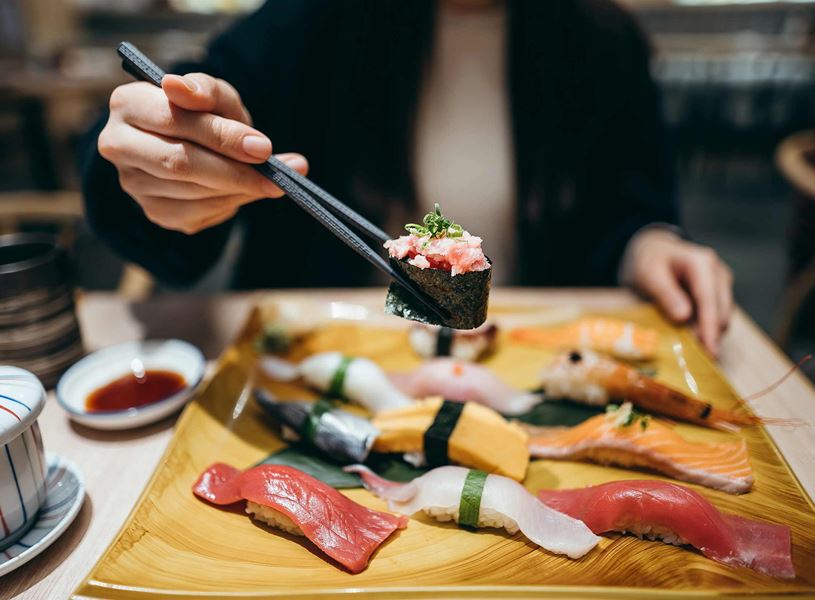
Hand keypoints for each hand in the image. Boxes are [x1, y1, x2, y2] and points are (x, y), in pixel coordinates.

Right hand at [98, 73, 307, 233]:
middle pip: (179, 162)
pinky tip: (245, 191)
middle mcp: (118, 145)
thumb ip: (204, 89)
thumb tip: (180, 87)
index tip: (263, 147)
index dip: (221, 135)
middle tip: (276, 176)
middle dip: (234, 170)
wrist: (195, 144)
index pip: (174, 120)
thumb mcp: (213, 94)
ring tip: (270, 181)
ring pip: (192, 192)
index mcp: (127, 104)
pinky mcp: (154, 211)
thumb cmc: (204, 113)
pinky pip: (198, 214)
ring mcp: (133, 183)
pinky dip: (230, 203)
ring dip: (238, 189)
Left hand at [623, 229, 733, 356]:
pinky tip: (693, 340)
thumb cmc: (648, 262)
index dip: (710, 328)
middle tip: (697, 359)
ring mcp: (720, 283)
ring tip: (693, 352)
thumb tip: (684, 317)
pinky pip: (716, 315)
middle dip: (712, 336)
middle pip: (722, 311)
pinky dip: (706, 328)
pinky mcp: (717, 293)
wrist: (651, 251)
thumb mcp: (649, 275)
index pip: (709, 301)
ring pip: (722, 316)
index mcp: (702, 263)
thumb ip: (666, 294)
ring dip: (710, 334)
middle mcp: (717, 272)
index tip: (709, 352)